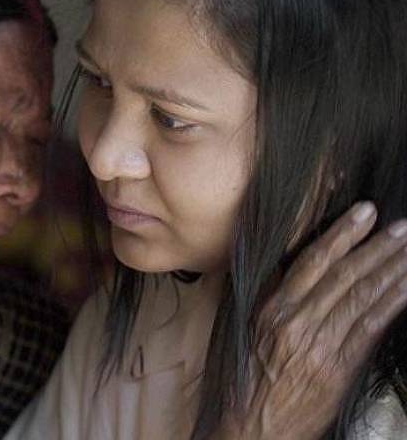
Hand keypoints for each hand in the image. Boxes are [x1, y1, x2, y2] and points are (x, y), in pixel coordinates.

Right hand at [218, 202, 406, 438]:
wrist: (248, 430)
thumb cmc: (241, 381)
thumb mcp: (240, 332)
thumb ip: (266, 299)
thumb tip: (287, 268)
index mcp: (267, 309)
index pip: (310, 262)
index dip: (340, 236)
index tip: (363, 213)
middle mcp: (294, 322)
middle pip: (342, 276)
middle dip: (374, 247)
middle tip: (401, 224)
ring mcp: (318, 346)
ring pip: (360, 298)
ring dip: (390, 269)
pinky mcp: (337, 369)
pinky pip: (370, 329)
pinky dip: (392, 304)